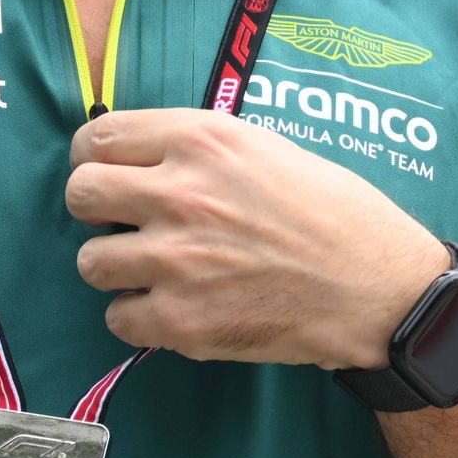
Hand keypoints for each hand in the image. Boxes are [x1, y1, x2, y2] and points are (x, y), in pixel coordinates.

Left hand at [63, 110, 445, 369]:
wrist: (377, 287)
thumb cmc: (334, 213)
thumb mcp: (264, 148)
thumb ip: (196, 150)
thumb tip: (137, 162)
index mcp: (202, 140)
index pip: (97, 137)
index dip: (95, 158)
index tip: (107, 173)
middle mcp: (181, 193)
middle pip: (80, 194)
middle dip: (96, 209)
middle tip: (126, 223)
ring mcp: (176, 259)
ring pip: (89, 261)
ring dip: (117, 267)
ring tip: (157, 271)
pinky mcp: (181, 320)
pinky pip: (117, 318)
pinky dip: (141, 317)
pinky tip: (177, 307)